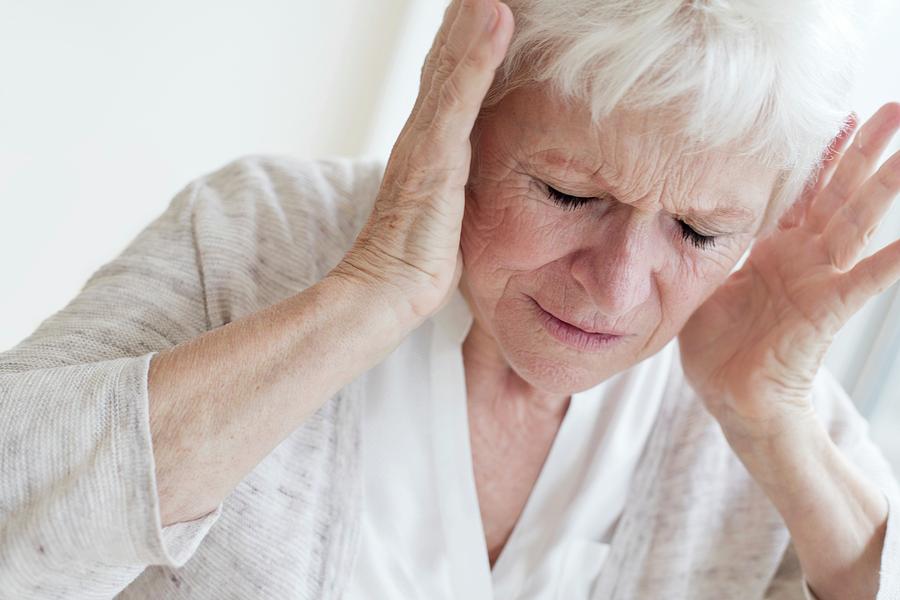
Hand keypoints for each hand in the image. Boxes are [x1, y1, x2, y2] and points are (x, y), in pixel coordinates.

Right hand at [329, 0, 512, 325]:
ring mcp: (426, 140)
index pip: (449, 77)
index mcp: (430, 143)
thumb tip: (467, 178)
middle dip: (464, 15)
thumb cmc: (418, 259)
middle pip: (445, 57)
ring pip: (451, 63)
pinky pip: (459, 95)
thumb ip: (455, 184)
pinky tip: (497, 17)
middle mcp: (424, 132)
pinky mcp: (434, 156)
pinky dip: (477, 54)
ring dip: (471, 17)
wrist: (386, 289)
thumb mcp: (447, 212)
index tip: (483, 4)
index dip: (464, 38)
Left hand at [678, 102, 899, 440]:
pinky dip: (893, 260)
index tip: (838, 113)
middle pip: (839, 193)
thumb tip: (680, 212)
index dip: (821, 154)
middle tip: (896, 108)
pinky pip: (864, 281)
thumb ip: (706, 247)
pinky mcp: (826, 311)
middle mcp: (802, 257)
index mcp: (773, 248)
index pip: (803, 190)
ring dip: (884, 186)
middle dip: (864, 151)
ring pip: (856, 223)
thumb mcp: (704, 282)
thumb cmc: (717, 344)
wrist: (730, 396)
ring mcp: (818, 281)